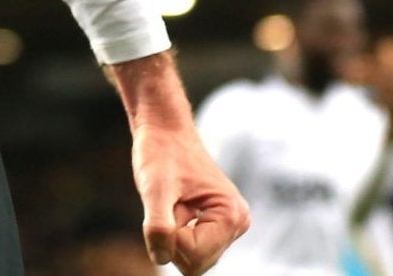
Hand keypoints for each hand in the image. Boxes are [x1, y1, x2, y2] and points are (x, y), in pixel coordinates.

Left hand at [131, 120, 250, 275]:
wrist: (164, 130)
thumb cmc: (160, 153)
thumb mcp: (154, 188)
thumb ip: (158, 226)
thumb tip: (162, 258)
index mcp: (231, 215)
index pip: (195, 258)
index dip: (170, 238)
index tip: (166, 206)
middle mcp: (237, 223)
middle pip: (197, 265)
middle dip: (174, 240)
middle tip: (170, 205)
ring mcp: (229, 225)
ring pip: (194, 260)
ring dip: (175, 236)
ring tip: (174, 204)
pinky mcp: (217, 224)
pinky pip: (192, 248)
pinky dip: (177, 233)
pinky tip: (178, 207)